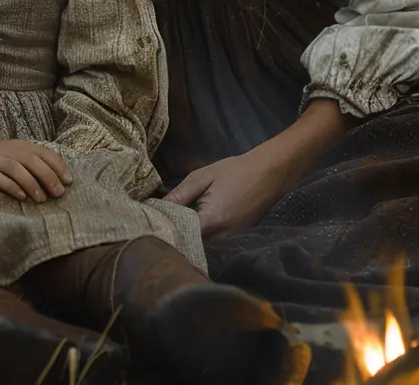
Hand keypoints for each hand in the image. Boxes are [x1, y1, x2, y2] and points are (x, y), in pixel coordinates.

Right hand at [0, 136, 72, 202]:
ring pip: (15, 167)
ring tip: (41, 198)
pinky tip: (20, 196)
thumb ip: (27, 165)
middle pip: (31, 159)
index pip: (42, 151)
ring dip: (31, 182)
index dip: (57, 165)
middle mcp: (4, 149)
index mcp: (15, 145)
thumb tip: (55, 180)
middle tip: (58, 193)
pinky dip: (10, 185)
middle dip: (48, 175)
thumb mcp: (7, 159)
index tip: (69, 181)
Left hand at [164, 147, 284, 239]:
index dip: (164, 230)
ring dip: (188, 238)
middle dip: (174, 236)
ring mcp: (231, 241)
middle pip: (190, 245)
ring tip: (172, 225)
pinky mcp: (236, 239)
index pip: (180, 235)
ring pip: (202, 247)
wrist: (270, 172)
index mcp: (211, 221)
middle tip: (158, 225)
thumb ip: (179, 195)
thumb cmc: (235, 171)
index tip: (149, 223)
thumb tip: (155, 208)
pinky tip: (193, 225)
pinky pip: (213, 243)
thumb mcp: (202, 177)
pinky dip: (201, 237)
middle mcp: (222, 237)